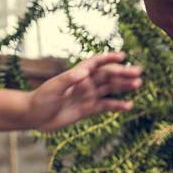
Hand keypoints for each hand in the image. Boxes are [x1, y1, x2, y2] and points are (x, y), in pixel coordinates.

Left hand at [26, 52, 141, 131]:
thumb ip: (68, 80)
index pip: (95, 63)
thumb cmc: (40, 99)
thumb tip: (84, 72)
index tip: (122, 56)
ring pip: (109, 89)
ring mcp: (87, 96)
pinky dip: (117, 106)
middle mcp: (84, 83)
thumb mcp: (53, 88)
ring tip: (138, 83)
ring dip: (123, 86)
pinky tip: (129, 106)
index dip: (108, 58)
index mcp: (76, 74)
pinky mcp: (87, 109)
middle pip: (106, 75)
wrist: (34, 116)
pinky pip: (105, 106)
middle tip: (138, 71)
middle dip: (122, 73)